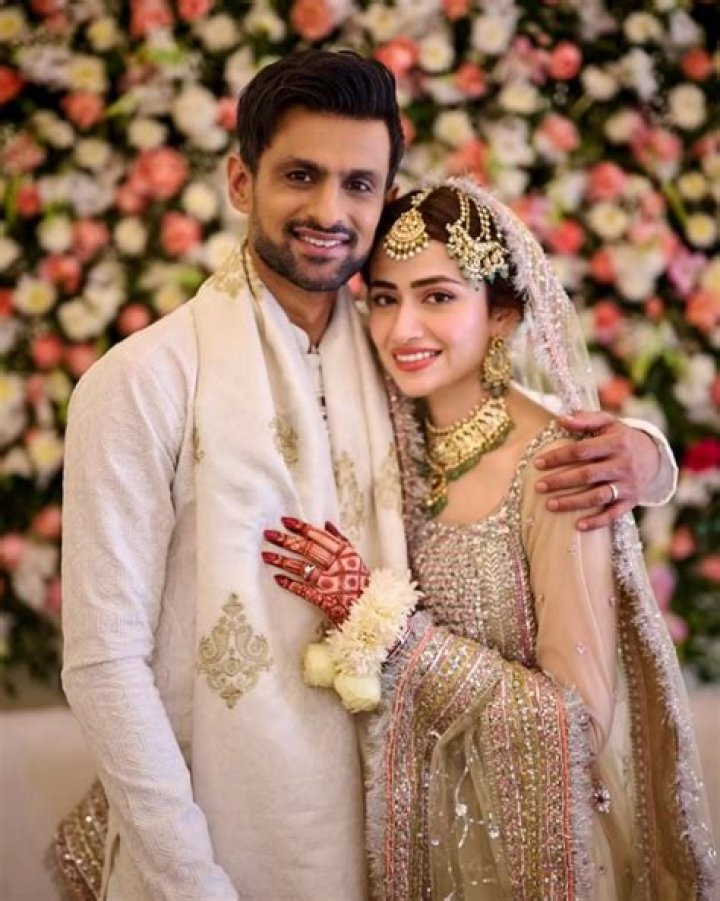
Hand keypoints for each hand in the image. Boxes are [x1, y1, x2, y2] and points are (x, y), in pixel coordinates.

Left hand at [262, 517, 368, 625]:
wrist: (371, 612)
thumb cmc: (361, 584)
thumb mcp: (356, 559)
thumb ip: (342, 541)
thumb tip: (327, 524)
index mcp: (345, 554)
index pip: (320, 536)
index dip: (302, 528)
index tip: (285, 521)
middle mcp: (338, 566)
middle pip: (308, 549)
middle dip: (286, 541)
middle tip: (268, 535)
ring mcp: (331, 583)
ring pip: (303, 568)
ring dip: (282, 561)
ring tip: (266, 555)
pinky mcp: (326, 600)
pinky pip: (304, 590)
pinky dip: (291, 584)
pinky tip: (278, 579)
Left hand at [533, 411, 660, 530]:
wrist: (654, 456)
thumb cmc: (621, 437)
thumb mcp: (608, 423)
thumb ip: (585, 420)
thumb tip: (561, 420)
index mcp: (616, 443)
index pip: (582, 451)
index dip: (559, 457)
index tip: (537, 463)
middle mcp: (623, 465)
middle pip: (587, 475)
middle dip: (560, 481)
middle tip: (538, 486)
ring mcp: (628, 485)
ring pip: (598, 497)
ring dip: (572, 503)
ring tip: (549, 505)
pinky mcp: (631, 501)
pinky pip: (613, 514)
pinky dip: (596, 522)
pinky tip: (578, 526)